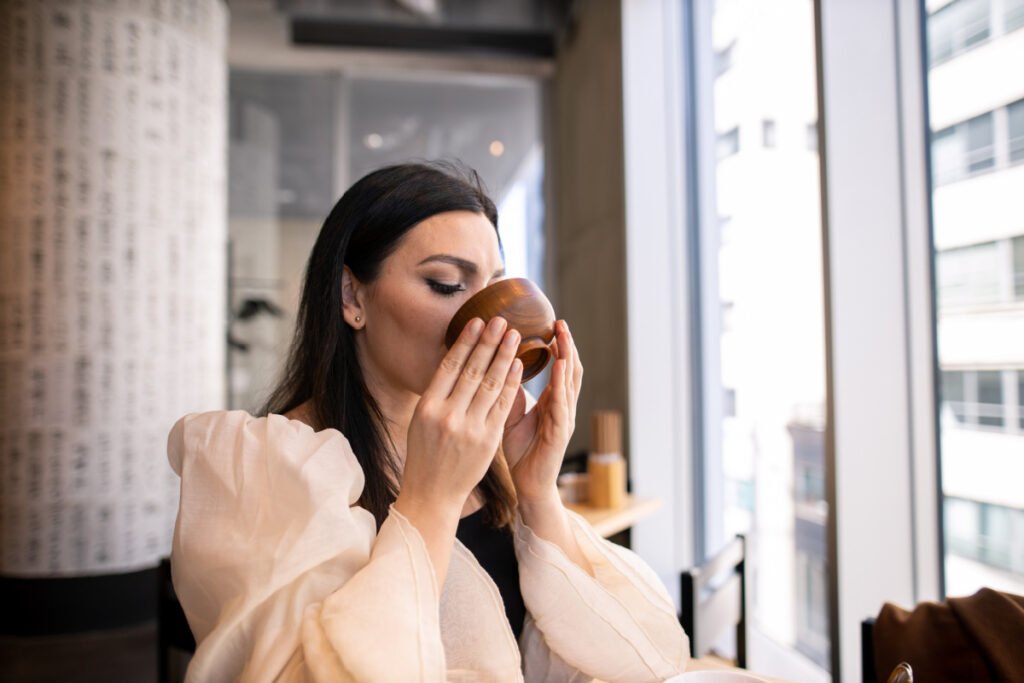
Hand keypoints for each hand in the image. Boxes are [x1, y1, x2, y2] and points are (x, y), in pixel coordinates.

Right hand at [400, 316, 523, 511]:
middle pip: (472, 371)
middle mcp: (448, 415)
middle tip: (502, 321)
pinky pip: (502, 405)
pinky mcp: (488, 440)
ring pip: (491, 385)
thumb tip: (456, 360)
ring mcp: (469, 428)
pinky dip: (512, 383)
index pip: (449, 366)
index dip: (466, 342)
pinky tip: (519, 366)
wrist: (433, 493)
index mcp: (428, 406)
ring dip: (505, 357)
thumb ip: (438, 393)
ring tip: (514, 336)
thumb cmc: (426, 453)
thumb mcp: (422, 420)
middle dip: (489, 343)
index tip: (477, 321)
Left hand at [502, 320, 582, 503]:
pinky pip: (563, 404)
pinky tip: (559, 367)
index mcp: (552, 402)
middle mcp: (563, 407)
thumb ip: (509, 392)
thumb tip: (500, 365)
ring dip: (568, 358)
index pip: (559, 368)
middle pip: (569, 370)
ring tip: (563, 336)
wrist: (527, 486)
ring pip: (570, 383)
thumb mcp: (510, 415)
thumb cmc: (520, 451)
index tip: (552, 323)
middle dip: (567, 345)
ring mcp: (565, 419)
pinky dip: (561, 384)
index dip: (558, 346)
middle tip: (561, 322)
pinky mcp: (561, 433)